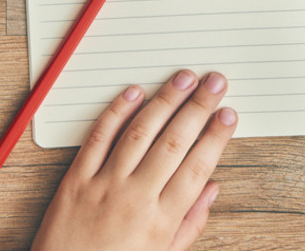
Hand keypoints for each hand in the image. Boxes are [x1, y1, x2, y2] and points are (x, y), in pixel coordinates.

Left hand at [32, 70, 237, 250]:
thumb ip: (190, 224)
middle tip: (215, 83)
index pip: (197, 166)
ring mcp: (104, 186)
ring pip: (140, 132)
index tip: (228, 115)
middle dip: (199, 107)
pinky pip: (98, 138)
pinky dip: (116, 111)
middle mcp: (135, 198)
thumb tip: (211, 190)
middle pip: (174, 142)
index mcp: (161, 221)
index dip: (216, 136)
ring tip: (184, 79)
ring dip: (165, 100)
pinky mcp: (76, 180)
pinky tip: (134, 92)